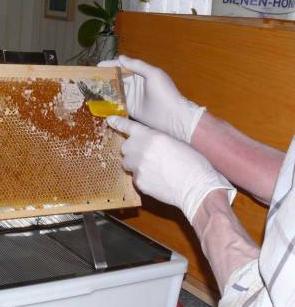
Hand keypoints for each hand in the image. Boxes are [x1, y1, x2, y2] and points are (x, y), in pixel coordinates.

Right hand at [99, 55, 204, 142]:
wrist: (173, 118)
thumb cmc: (166, 93)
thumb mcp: (154, 74)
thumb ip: (137, 65)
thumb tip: (121, 58)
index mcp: (141, 74)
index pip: (123, 67)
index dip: (110, 66)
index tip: (97, 66)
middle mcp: (135, 84)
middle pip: (116, 78)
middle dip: (104, 77)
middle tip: (90, 78)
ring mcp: (132, 97)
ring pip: (115, 91)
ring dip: (104, 90)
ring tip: (91, 88)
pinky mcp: (130, 109)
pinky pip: (116, 104)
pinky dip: (108, 102)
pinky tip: (98, 102)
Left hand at [107, 116, 235, 222]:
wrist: (196, 186)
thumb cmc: (193, 162)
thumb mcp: (175, 142)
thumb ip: (156, 140)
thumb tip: (147, 142)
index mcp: (151, 136)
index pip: (129, 127)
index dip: (118, 123)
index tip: (109, 120)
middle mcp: (140, 150)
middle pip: (125, 148)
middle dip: (132, 150)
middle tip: (146, 155)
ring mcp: (137, 167)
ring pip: (128, 164)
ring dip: (136, 164)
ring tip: (154, 168)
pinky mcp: (138, 182)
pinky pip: (135, 177)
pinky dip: (143, 178)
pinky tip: (157, 179)